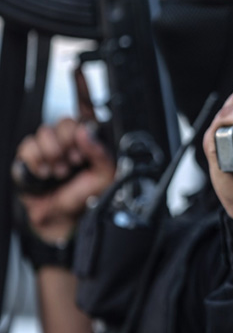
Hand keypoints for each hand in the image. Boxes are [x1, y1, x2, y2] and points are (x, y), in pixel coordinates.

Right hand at [14, 118, 114, 242]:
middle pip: (64, 122)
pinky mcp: (29, 157)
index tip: (83, 143)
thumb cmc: (86, 195)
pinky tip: (44, 173)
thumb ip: (101, 152)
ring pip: (45, 131)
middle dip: (69, 144)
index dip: (82, 123)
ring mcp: (47, 146)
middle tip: (73, 162)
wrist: (63, 216)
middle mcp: (68, 140)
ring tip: (60, 172)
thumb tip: (85, 132)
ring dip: (53, 155)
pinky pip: (27, 146)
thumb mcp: (104, 176)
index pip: (85, 116)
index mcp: (88, 141)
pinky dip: (36, 161)